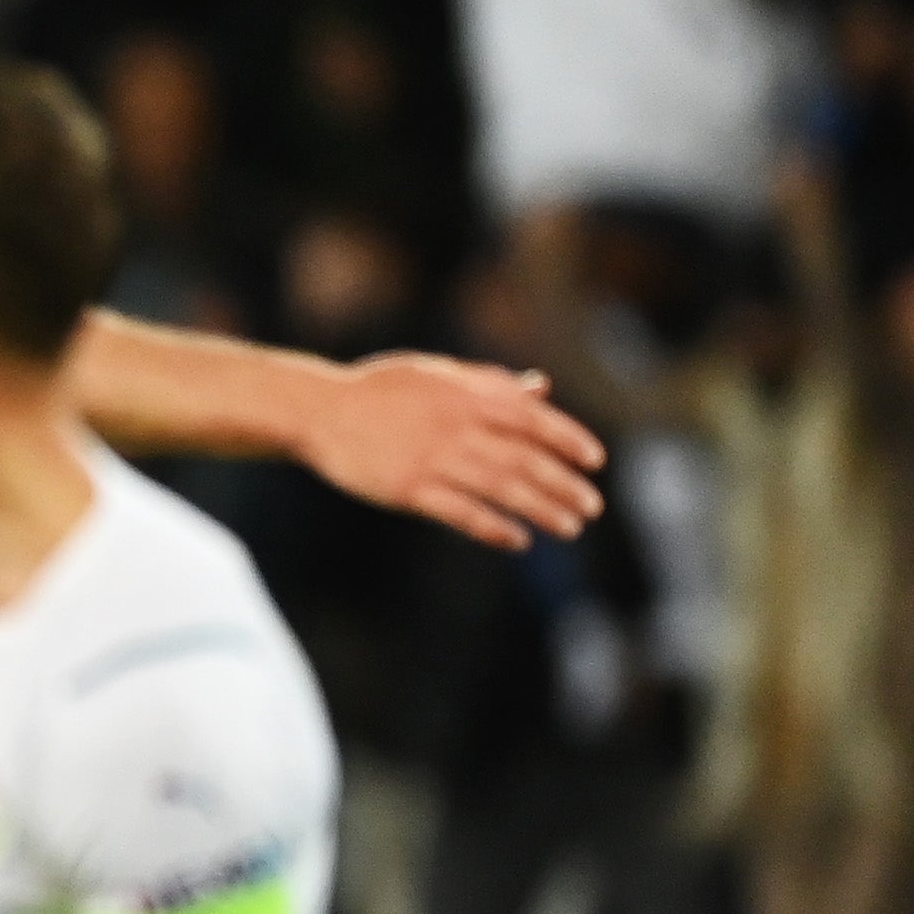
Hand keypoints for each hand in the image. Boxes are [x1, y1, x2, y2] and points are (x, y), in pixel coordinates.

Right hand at [300, 353, 603, 548]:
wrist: (319, 411)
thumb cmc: (379, 390)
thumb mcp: (438, 373)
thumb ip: (491, 381)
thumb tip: (541, 388)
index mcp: (468, 395)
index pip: (534, 420)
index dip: (569, 440)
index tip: (595, 462)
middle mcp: (458, 427)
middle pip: (525, 460)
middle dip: (564, 485)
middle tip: (591, 507)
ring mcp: (433, 460)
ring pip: (502, 489)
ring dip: (542, 510)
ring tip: (569, 528)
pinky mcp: (408, 490)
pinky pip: (462, 513)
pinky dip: (494, 528)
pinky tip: (517, 540)